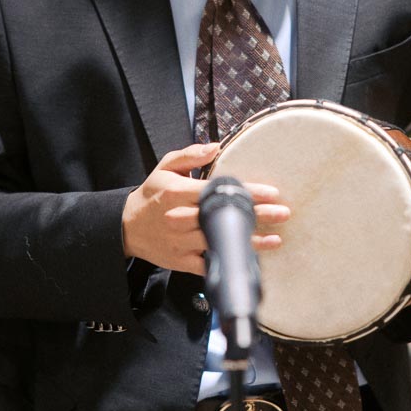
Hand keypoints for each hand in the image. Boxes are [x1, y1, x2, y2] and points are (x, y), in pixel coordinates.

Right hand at [121, 143, 289, 277]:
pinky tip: (250, 257)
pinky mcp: (182, 261)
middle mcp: (180, 218)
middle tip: (283, 213)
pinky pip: (210, 264)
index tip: (271, 192)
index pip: (219, 191)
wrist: (127, 227)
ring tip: (276, 239)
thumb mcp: (166, 167)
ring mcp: (181, 242)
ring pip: (220, 242)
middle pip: (224, 217)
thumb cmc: (152, 194)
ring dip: (250, 241)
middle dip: (257, 216)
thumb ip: (190, 155)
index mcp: (178, 193)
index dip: (247, 192)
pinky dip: (230, 261)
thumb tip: (216, 146)